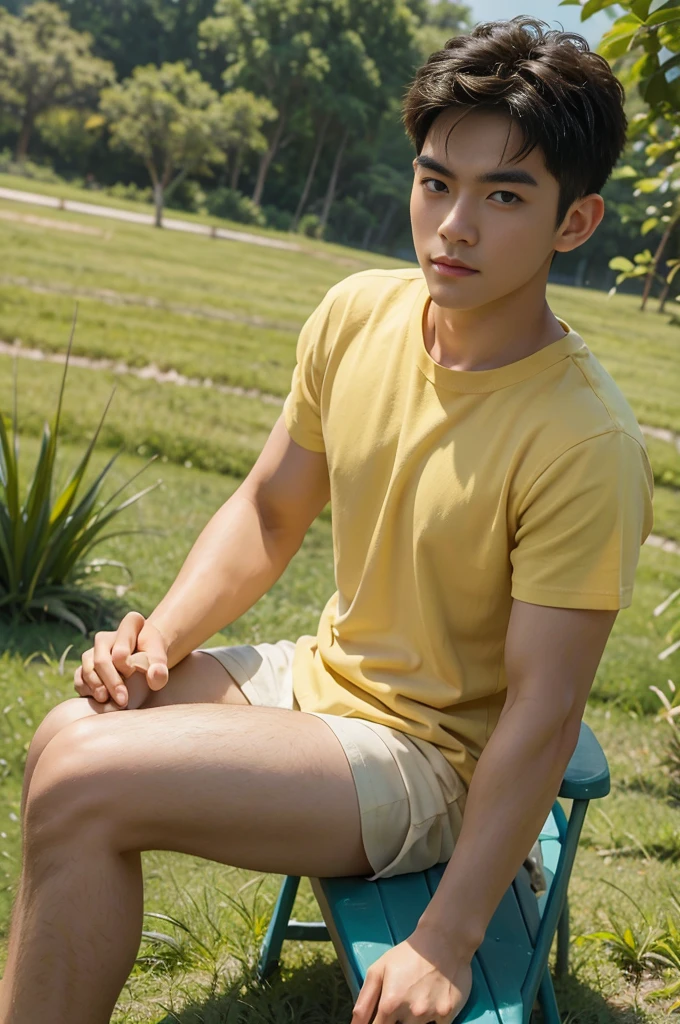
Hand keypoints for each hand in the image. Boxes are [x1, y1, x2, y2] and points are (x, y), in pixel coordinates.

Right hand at [74, 611, 169, 709]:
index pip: (121, 644)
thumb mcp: (161, 659)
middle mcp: (107, 636)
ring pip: (87, 668)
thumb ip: (161, 667)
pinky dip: (85, 690)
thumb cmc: (152, 657)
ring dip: (96, 687)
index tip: (133, 673)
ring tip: (107, 701)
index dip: (125, 661)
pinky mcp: (86, 666)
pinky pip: (79, 677)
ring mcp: (93, 651)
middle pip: (101, 659)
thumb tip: (155, 676)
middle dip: (111, 681)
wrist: (144, 660)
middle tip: (123, 700)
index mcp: (129, 625)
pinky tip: (99, 700)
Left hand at [351, 927, 472, 1023]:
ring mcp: (431, 1015)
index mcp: (390, 1003)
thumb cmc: (408, 955)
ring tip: (416, 999)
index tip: (381, 1018)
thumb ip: (365, 1000)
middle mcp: (411, 1013)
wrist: (444, 941)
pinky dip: (431, 1020)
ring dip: (413, 1020)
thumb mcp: (379, 969)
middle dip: (396, 1021)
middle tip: (400, 1001)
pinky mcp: (448, 1015)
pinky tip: (431, 1002)